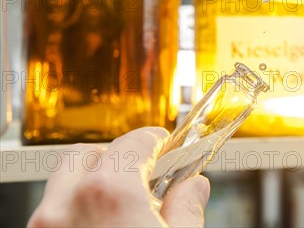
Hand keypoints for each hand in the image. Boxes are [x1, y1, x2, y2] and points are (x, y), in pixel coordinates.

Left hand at [28, 127, 209, 227]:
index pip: (132, 143)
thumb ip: (187, 208)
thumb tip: (193, 188)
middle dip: (115, 156)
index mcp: (108, 196)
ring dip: (92, 184)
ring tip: (123, 205)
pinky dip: (76, 210)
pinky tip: (104, 225)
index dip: (155, 141)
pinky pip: (54, 213)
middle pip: (86, 155)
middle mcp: (65, 208)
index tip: (165, 145)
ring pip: (63, 185)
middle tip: (143, 173)